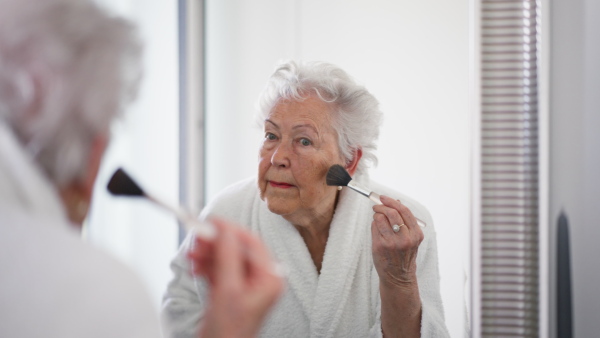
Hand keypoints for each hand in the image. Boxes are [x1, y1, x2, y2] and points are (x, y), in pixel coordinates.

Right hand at [188, 217, 283, 337]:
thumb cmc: (229, 332)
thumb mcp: (228, 290)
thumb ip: (228, 257)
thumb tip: (226, 231)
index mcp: (270, 278)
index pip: (252, 243)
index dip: (231, 230)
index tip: (212, 222)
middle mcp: (261, 279)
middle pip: (237, 249)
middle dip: (215, 244)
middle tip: (198, 239)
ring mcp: (246, 285)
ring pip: (226, 257)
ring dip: (208, 254)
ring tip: (193, 255)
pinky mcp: (232, 290)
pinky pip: (219, 269)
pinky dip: (206, 265)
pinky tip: (195, 266)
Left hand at [371, 195, 423, 288]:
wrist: (398, 276)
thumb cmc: (403, 255)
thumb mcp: (411, 238)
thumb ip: (405, 221)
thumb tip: (395, 201)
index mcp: (416, 234)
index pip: (404, 211)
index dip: (392, 201)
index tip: (383, 197)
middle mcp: (405, 238)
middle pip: (391, 213)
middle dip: (381, 206)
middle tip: (376, 206)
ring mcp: (391, 243)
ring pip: (380, 218)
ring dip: (376, 215)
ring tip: (377, 219)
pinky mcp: (379, 246)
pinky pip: (374, 227)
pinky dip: (374, 225)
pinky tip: (377, 230)